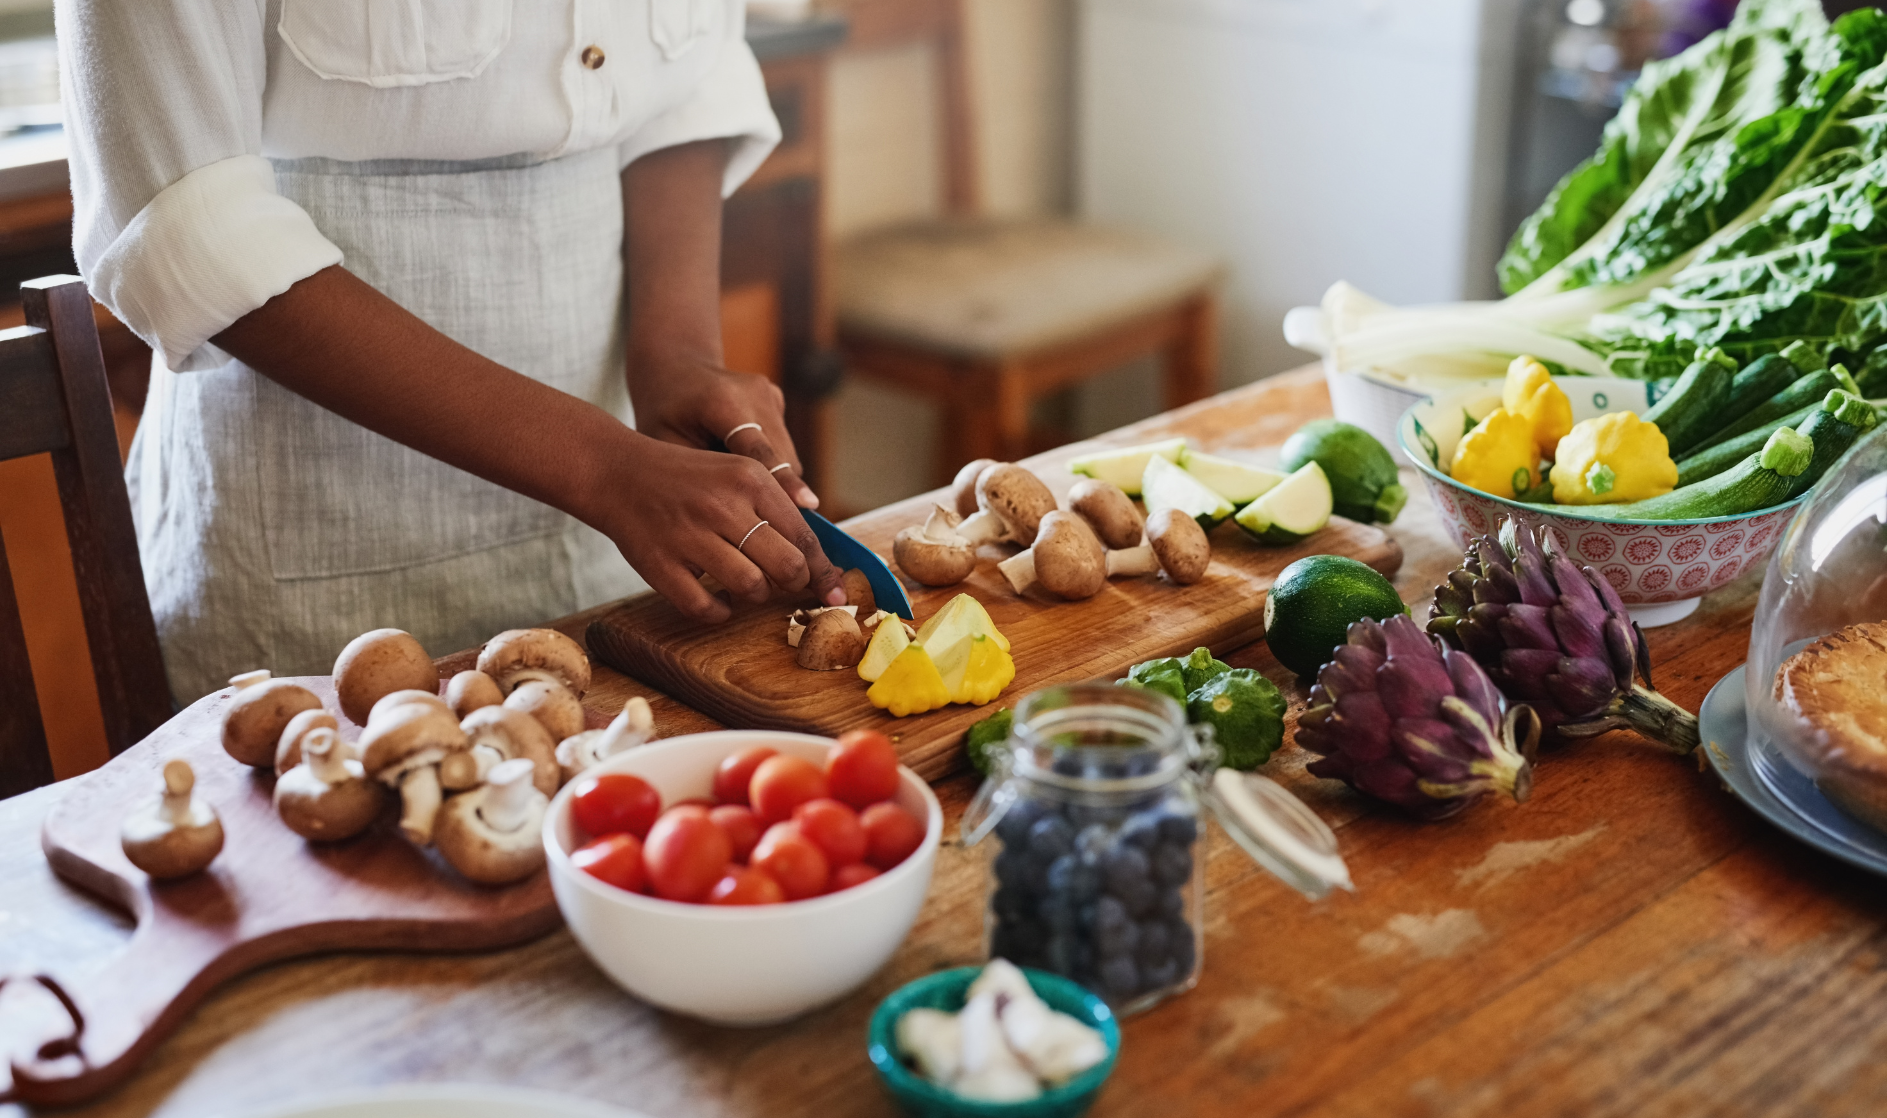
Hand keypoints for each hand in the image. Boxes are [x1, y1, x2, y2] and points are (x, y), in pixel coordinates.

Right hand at [594, 433, 845, 624]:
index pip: (805, 536)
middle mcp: (722, 506)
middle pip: (787, 566)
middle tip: (784, 583)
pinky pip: (706, 608)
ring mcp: (690, 536)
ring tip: (744, 582)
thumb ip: (776, 507)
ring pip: (751, 587)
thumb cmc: (688, 480)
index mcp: (749, 479)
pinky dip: (719, 613)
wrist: (618, 472)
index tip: (837, 593)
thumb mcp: (736, 474)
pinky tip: (717, 601)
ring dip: (755, 595)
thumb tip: (817, 555)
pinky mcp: (661, 565)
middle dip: (793, 583)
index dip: (824, 571)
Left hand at [630, 352, 820, 510]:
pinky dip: (773, 467)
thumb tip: (742, 521)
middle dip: (781, 495)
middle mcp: (755, 393)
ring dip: (777, 484)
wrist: (674, 368)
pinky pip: (784, 447)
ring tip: (751, 504)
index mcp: (723, 402)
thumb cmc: (664, 415)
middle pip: (783, 458)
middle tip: (772, 535)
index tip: (808, 506)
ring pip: (789, 456)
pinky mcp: (778, 399)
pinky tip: (748, 476)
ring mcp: (770, 393)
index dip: (783, 482)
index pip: (759, 451)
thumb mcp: (668, 448)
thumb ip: (704, 479)